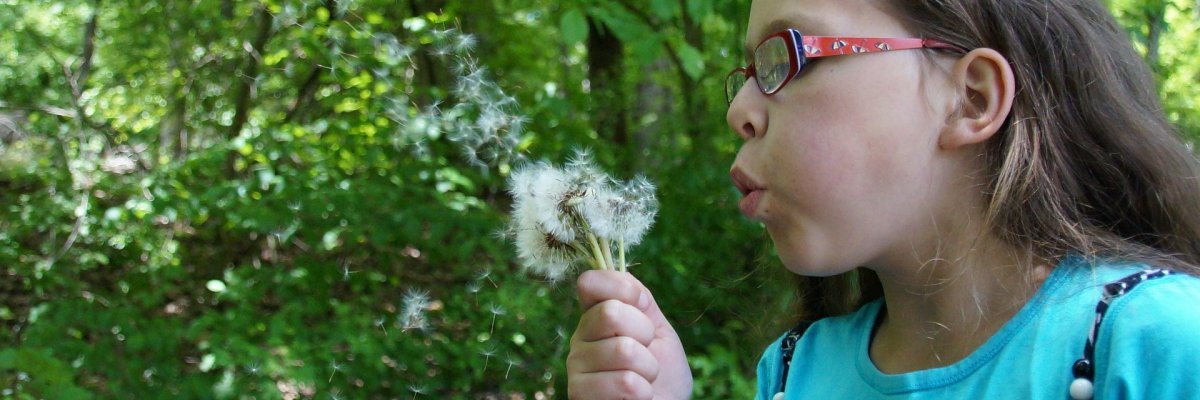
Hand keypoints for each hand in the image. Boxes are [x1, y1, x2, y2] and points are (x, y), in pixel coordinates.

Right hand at [567, 270, 692, 398]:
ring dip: (649, 369)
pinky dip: (644, 392)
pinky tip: (636, 398)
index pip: (590, 283)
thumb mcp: (660, 330)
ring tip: (645, 380)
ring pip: (623, 350)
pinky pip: (625, 383)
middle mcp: (580, 338)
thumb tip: (627, 284)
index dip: (625, 290)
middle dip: (645, 333)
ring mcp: (576, 367)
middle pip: (611, 313)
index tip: (643, 308)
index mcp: (596, 316)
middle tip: (647, 352)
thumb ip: (642, 302)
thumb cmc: (663, 374)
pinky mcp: (578, 394)